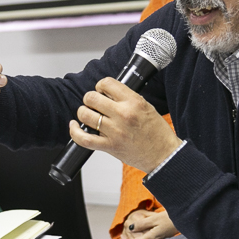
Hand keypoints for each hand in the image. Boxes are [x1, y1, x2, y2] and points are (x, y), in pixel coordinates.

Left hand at [67, 77, 181, 171]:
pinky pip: (84, 138)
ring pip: (85, 114)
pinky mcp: (109, 146)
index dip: (100, 85)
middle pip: (92, 97)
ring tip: (88, 114)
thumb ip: (127, 98)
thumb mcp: (146, 107)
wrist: (164, 155)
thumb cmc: (157, 133)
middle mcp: (123, 115)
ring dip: (83, 112)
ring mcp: (115, 131)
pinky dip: (74, 131)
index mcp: (134, 102)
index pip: (107, 83)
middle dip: (90, 98)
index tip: (101, 90)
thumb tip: (107, 92)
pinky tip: (74, 126)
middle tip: (94, 103)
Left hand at [121, 209, 176, 238]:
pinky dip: (140, 238)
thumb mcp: (154, 218)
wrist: (184, 220)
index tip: (121, 235)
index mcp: (151, 238)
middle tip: (123, 236)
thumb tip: (130, 228)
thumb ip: (142, 224)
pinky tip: (139, 231)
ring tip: (130, 233)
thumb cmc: (170, 218)